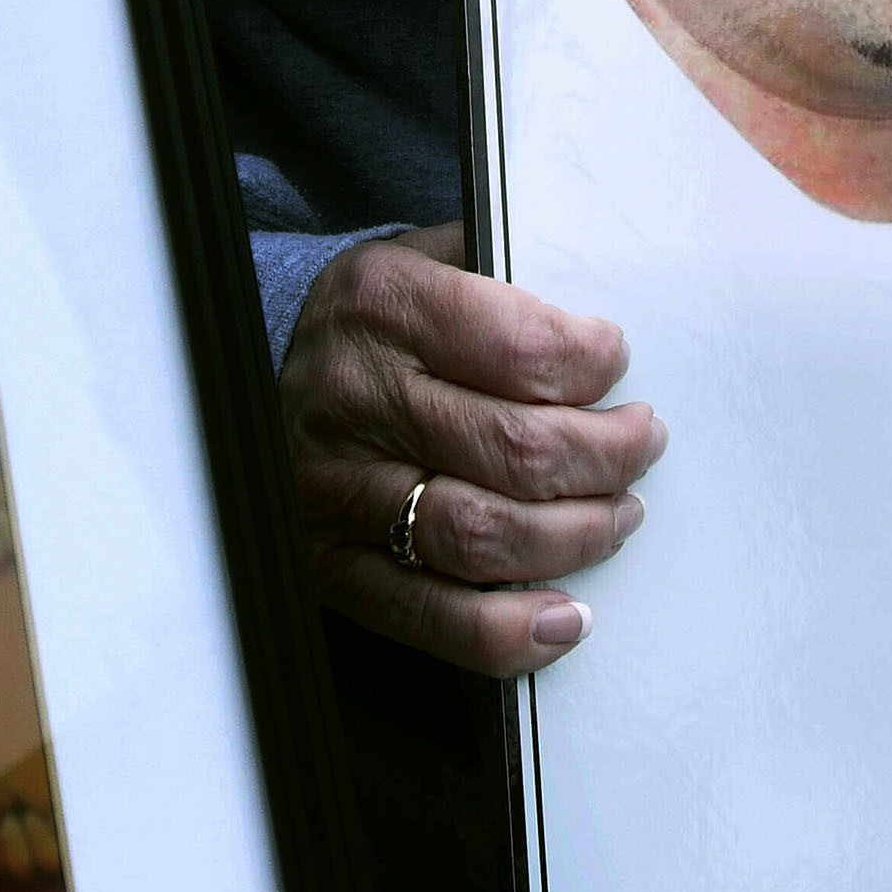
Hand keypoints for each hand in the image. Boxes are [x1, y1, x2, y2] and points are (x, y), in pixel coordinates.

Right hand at [279, 228, 660, 677]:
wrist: (251, 383)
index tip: (618, 367)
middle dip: (608, 455)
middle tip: (641, 445)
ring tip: (619, 514)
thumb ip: (507, 276)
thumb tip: (605, 329)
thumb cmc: (377, 328)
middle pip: (517, 448)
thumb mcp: (424, 262)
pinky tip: (566, 616)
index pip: (520, 347)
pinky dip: (511, 629)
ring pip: (485, 536)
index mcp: (385, 305)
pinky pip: (432, 614)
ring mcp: (340, 490)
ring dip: (578, 536)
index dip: (593, 364)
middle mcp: (356, 398)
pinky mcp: (334, 565)